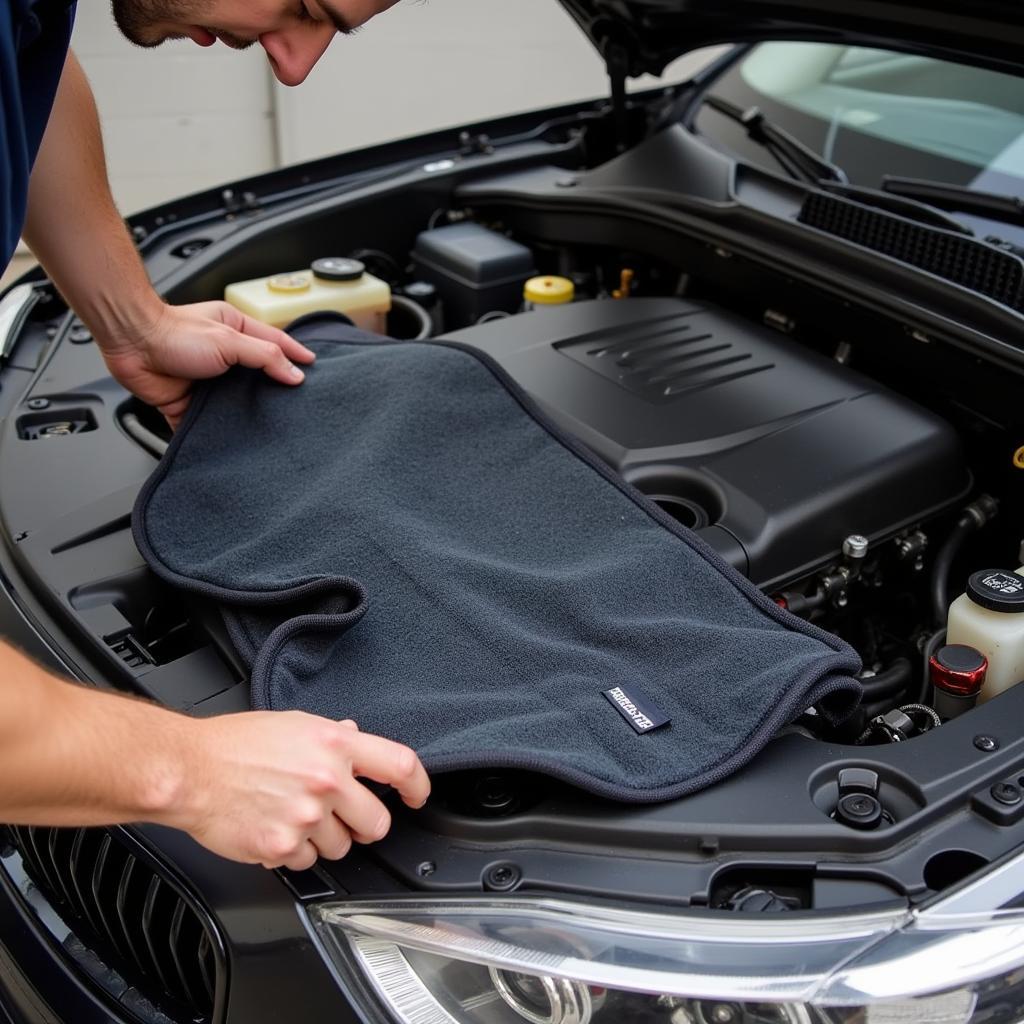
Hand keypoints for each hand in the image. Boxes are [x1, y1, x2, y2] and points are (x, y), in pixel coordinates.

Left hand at [98, 301, 316, 428]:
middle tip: (297, 406)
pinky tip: (231, 445)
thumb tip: (294, 374)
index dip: (296, 356)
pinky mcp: (189, 405)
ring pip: (234, 404)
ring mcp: (207, 382)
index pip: (275, 344)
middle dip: (274, 391)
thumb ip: (265, 356)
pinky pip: (207, 425)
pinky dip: (216, 436)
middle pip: (257, 377)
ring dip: (246, 416)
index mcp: (235, 332)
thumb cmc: (173, 332)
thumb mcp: (229, 339)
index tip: (313, 369)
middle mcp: (223, 356)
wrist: (131, 345)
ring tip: (269, 430)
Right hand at [167, 713, 429, 869]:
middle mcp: (327, 781)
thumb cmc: (234, 744)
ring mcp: (306, 817)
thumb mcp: (293, 724)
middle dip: (363, 823)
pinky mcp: (282, 847)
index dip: (417, 786)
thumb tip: (354, 737)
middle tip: (343, 816)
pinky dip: (295, 853)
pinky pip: (307, 862)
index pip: (400, 766)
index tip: (416, 796)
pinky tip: (276, 829)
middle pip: (377, 822)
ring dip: (326, 840)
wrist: (189, 772)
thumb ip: (331, 736)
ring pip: (342, 847)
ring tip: (296, 818)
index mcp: (334, 745)